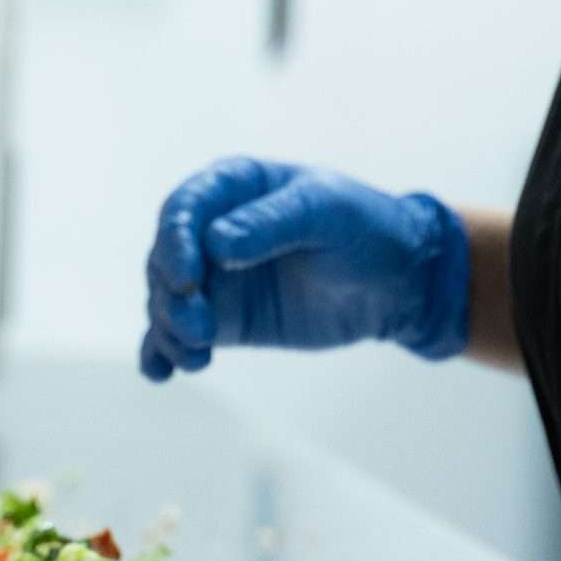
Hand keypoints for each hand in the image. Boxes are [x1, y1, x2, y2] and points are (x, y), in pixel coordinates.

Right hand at [140, 157, 469, 381]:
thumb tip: (216, 244)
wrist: (399, 281)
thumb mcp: (327, 213)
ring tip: (196, 357)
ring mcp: (215, 278)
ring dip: (170, 328)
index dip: (175, 242)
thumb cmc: (366, 228)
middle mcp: (212, 230)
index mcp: (234, 187)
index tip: (185, 279)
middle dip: (172, 296)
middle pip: (166, 259)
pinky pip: (179, 335)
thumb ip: (271, 223)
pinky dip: (163, 352)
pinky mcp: (225, 320)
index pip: (184, 209)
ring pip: (167, 301)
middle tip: (200, 329)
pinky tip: (160, 373)